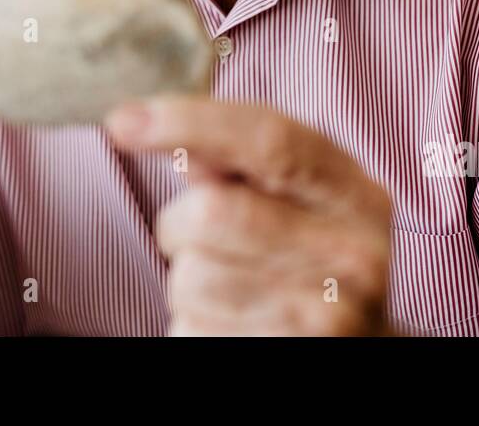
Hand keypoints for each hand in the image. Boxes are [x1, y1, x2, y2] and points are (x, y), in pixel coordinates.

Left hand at [106, 97, 393, 335]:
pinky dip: (191, 325)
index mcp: (356, 196)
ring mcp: (326, 319)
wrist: (358, 347)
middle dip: (180, 222)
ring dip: (185, 278)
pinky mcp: (283, 357)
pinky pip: (189, 331)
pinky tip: (231, 323)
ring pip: (189, 278)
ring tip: (228, 286)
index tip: (121, 121)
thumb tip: (149, 123)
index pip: (269, 140)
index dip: (189, 122)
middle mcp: (353, 255)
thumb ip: (236, 157)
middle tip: (201, 238)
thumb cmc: (309, 260)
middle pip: (210, 212)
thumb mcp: (297, 199)